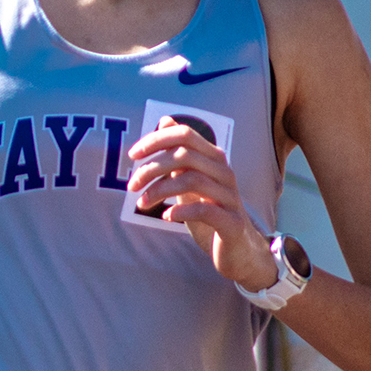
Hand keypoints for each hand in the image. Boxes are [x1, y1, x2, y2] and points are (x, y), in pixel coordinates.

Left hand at [128, 117, 275, 289]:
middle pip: (184, 156)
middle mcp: (224, 173)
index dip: (157, 139)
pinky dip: (181, 211)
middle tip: (132, 186)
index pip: (185, 135)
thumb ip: (178, 153)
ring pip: (192, 180)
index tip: (132, 155)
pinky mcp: (232, 223)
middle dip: (151, 168)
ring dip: (159, 190)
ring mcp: (231, 197)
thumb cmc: (210, 211)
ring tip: (142, 203)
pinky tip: (166, 216)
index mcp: (214, 159)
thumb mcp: (190, 179)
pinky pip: (205, 210)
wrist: (238, 250)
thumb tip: (164, 120)